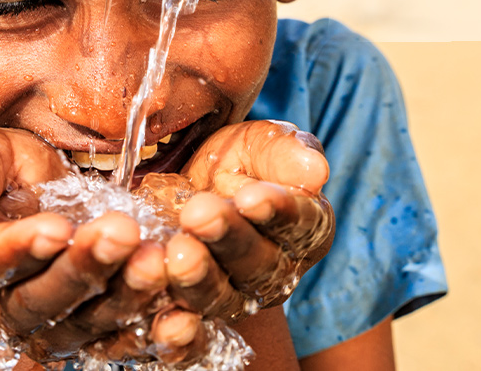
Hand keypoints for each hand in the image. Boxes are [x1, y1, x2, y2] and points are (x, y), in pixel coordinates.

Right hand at [0, 128, 186, 364]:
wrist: (58, 197)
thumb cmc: (14, 172)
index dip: (19, 249)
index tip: (57, 227)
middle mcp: (6, 306)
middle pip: (40, 302)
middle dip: (82, 269)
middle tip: (122, 233)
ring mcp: (55, 327)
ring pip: (87, 324)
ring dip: (125, 294)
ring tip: (157, 258)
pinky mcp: (100, 336)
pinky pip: (126, 342)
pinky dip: (155, 330)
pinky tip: (181, 307)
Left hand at [158, 119, 333, 354]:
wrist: (185, 186)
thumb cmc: (235, 162)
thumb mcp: (257, 144)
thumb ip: (284, 152)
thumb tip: (316, 170)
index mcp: (306, 228)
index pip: (299, 223)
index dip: (277, 212)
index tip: (250, 197)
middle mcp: (276, 271)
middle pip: (259, 264)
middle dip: (228, 239)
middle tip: (199, 215)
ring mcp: (235, 298)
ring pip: (221, 298)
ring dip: (198, 278)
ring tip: (174, 252)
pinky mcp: (193, 316)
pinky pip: (190, 336)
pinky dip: (178, 335)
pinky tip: (165, 322)